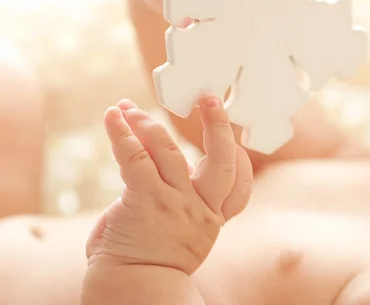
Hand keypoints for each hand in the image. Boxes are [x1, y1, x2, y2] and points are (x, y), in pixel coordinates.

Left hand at [86, 95, 252, 274]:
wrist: (132, 291)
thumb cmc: (151, 258)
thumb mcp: (182, 233)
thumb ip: (184, 200)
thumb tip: (166, 161)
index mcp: (212, 217)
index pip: (241, 186)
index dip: (241, 160)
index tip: (235, 140)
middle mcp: (200, 208)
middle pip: (221, 159)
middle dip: (218, 124)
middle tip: (209, 97)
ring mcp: (173, 203)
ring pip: (168, 149)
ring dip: (146, 122)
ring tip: (128, 108)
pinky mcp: (145, 200)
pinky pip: (136, 157)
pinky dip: (122, 133)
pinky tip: (113, 116)